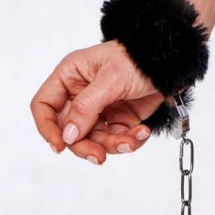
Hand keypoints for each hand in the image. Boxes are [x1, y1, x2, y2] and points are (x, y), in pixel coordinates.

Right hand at [31, 39, 163, 163]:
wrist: (170, 63)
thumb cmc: (137, 58)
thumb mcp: (110, 79)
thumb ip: (87, 107)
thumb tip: (69, 135)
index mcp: (70, 77)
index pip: (44, 106)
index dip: (47, 128)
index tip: (59, 146)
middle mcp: (81, 95)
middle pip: (70, 131)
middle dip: (86, 145)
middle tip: (100, 156)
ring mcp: (100, 110)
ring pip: (95, 140)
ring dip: (114, 144)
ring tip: (132, 140)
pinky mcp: (119, 120)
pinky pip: (117, 139)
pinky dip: (130, 140)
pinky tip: (142, 132)